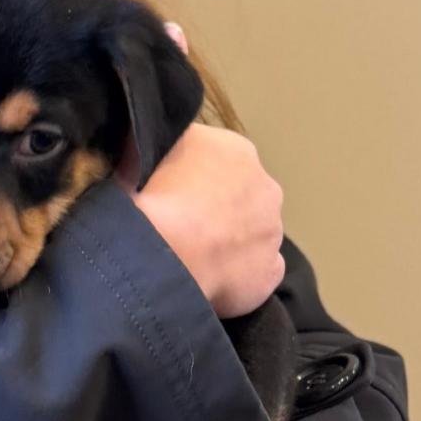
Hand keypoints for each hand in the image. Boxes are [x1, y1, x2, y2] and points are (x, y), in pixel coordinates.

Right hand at [127, 123, 285, 317]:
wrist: (163, 248)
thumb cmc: (153, 192)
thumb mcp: (147, 149)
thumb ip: (164, 144)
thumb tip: (156, 147)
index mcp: (237, 151)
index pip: (220, 159)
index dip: (196, 176)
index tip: (174, 190)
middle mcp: (266, 186)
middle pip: (243, 195)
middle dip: (220, 207)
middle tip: (186, 223)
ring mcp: (272, 232)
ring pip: (253, 233)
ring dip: (230, 240)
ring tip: (195, 254)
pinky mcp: (270, 271)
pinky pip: (257, 270)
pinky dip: (239, 273)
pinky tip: (214, 276)